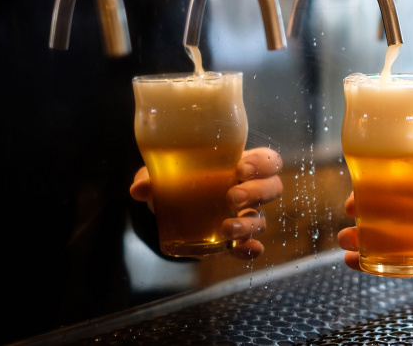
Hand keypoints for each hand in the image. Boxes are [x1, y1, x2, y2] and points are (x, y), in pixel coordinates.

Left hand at [130, 147, 283, 259]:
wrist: (171, 208)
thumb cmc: (177, 181)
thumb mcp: (164, 175)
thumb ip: (151, 177)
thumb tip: (140, 189)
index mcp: (240, 166)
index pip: (268, 160)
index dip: (262, 164)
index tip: (240, 168)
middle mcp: (248, 190)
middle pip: (273, 188)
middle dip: (256, 192)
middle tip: (231, 197)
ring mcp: (244, 216)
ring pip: (262, 219)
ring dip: (248, 224)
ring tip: (226, 228)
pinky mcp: (234, 240)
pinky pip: (250, 246)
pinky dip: (250, 250)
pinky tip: (246, 251)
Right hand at [337, 163, 412, 286]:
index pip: (407, 176)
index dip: (381, 179)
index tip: (361, 184)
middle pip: (392, 205)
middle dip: (366, 208)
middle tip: (350, 212)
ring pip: (392, 235)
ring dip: (366, 236)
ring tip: (347, 240)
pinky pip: (405, 263)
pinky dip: (381, 264)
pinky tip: (359, 264)